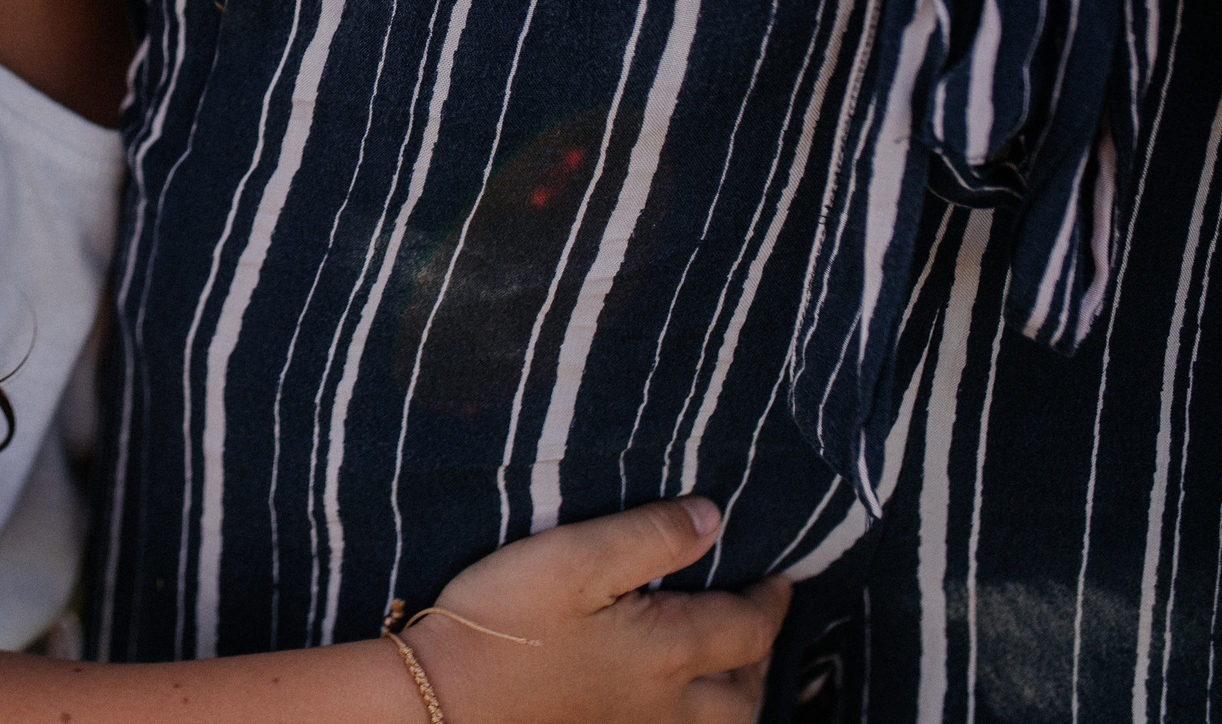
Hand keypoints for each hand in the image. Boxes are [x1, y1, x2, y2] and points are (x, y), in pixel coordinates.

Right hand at [406, 498, 789, 723]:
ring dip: (737, 696)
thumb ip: (649, 535)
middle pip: (745, 693)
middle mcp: (665, 705)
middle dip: (762, 656)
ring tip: (728, 668)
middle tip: (759, 622)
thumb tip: (715, 518)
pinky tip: (668, 704)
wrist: (440, 703)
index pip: (747, 627)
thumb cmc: (501, 622)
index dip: (771, 598)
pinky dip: (694, 721)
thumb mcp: (573, 556)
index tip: (781, 575)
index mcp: (667, 651)